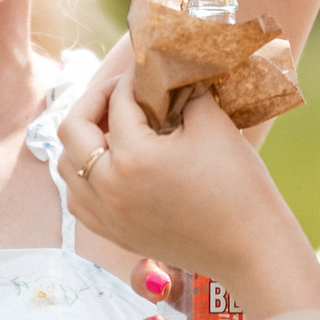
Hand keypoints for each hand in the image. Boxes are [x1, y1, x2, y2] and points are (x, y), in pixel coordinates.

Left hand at [59, 74, 295, 279]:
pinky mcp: (116, 234)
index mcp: (133, 157)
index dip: (131, 78)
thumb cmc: (239, 184)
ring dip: (82, 141)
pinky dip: (84, 177)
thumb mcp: (213, 124)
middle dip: (93, 101)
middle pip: (72, 131)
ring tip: (111, 127)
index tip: (145, 70)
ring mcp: (109, 216)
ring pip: (67, 168)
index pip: (118, 102)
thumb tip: (166, 75)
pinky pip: (79, 200)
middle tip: (120, 92)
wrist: (252, 249)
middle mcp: (109, 188)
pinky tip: (109, 166)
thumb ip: (183, 92)